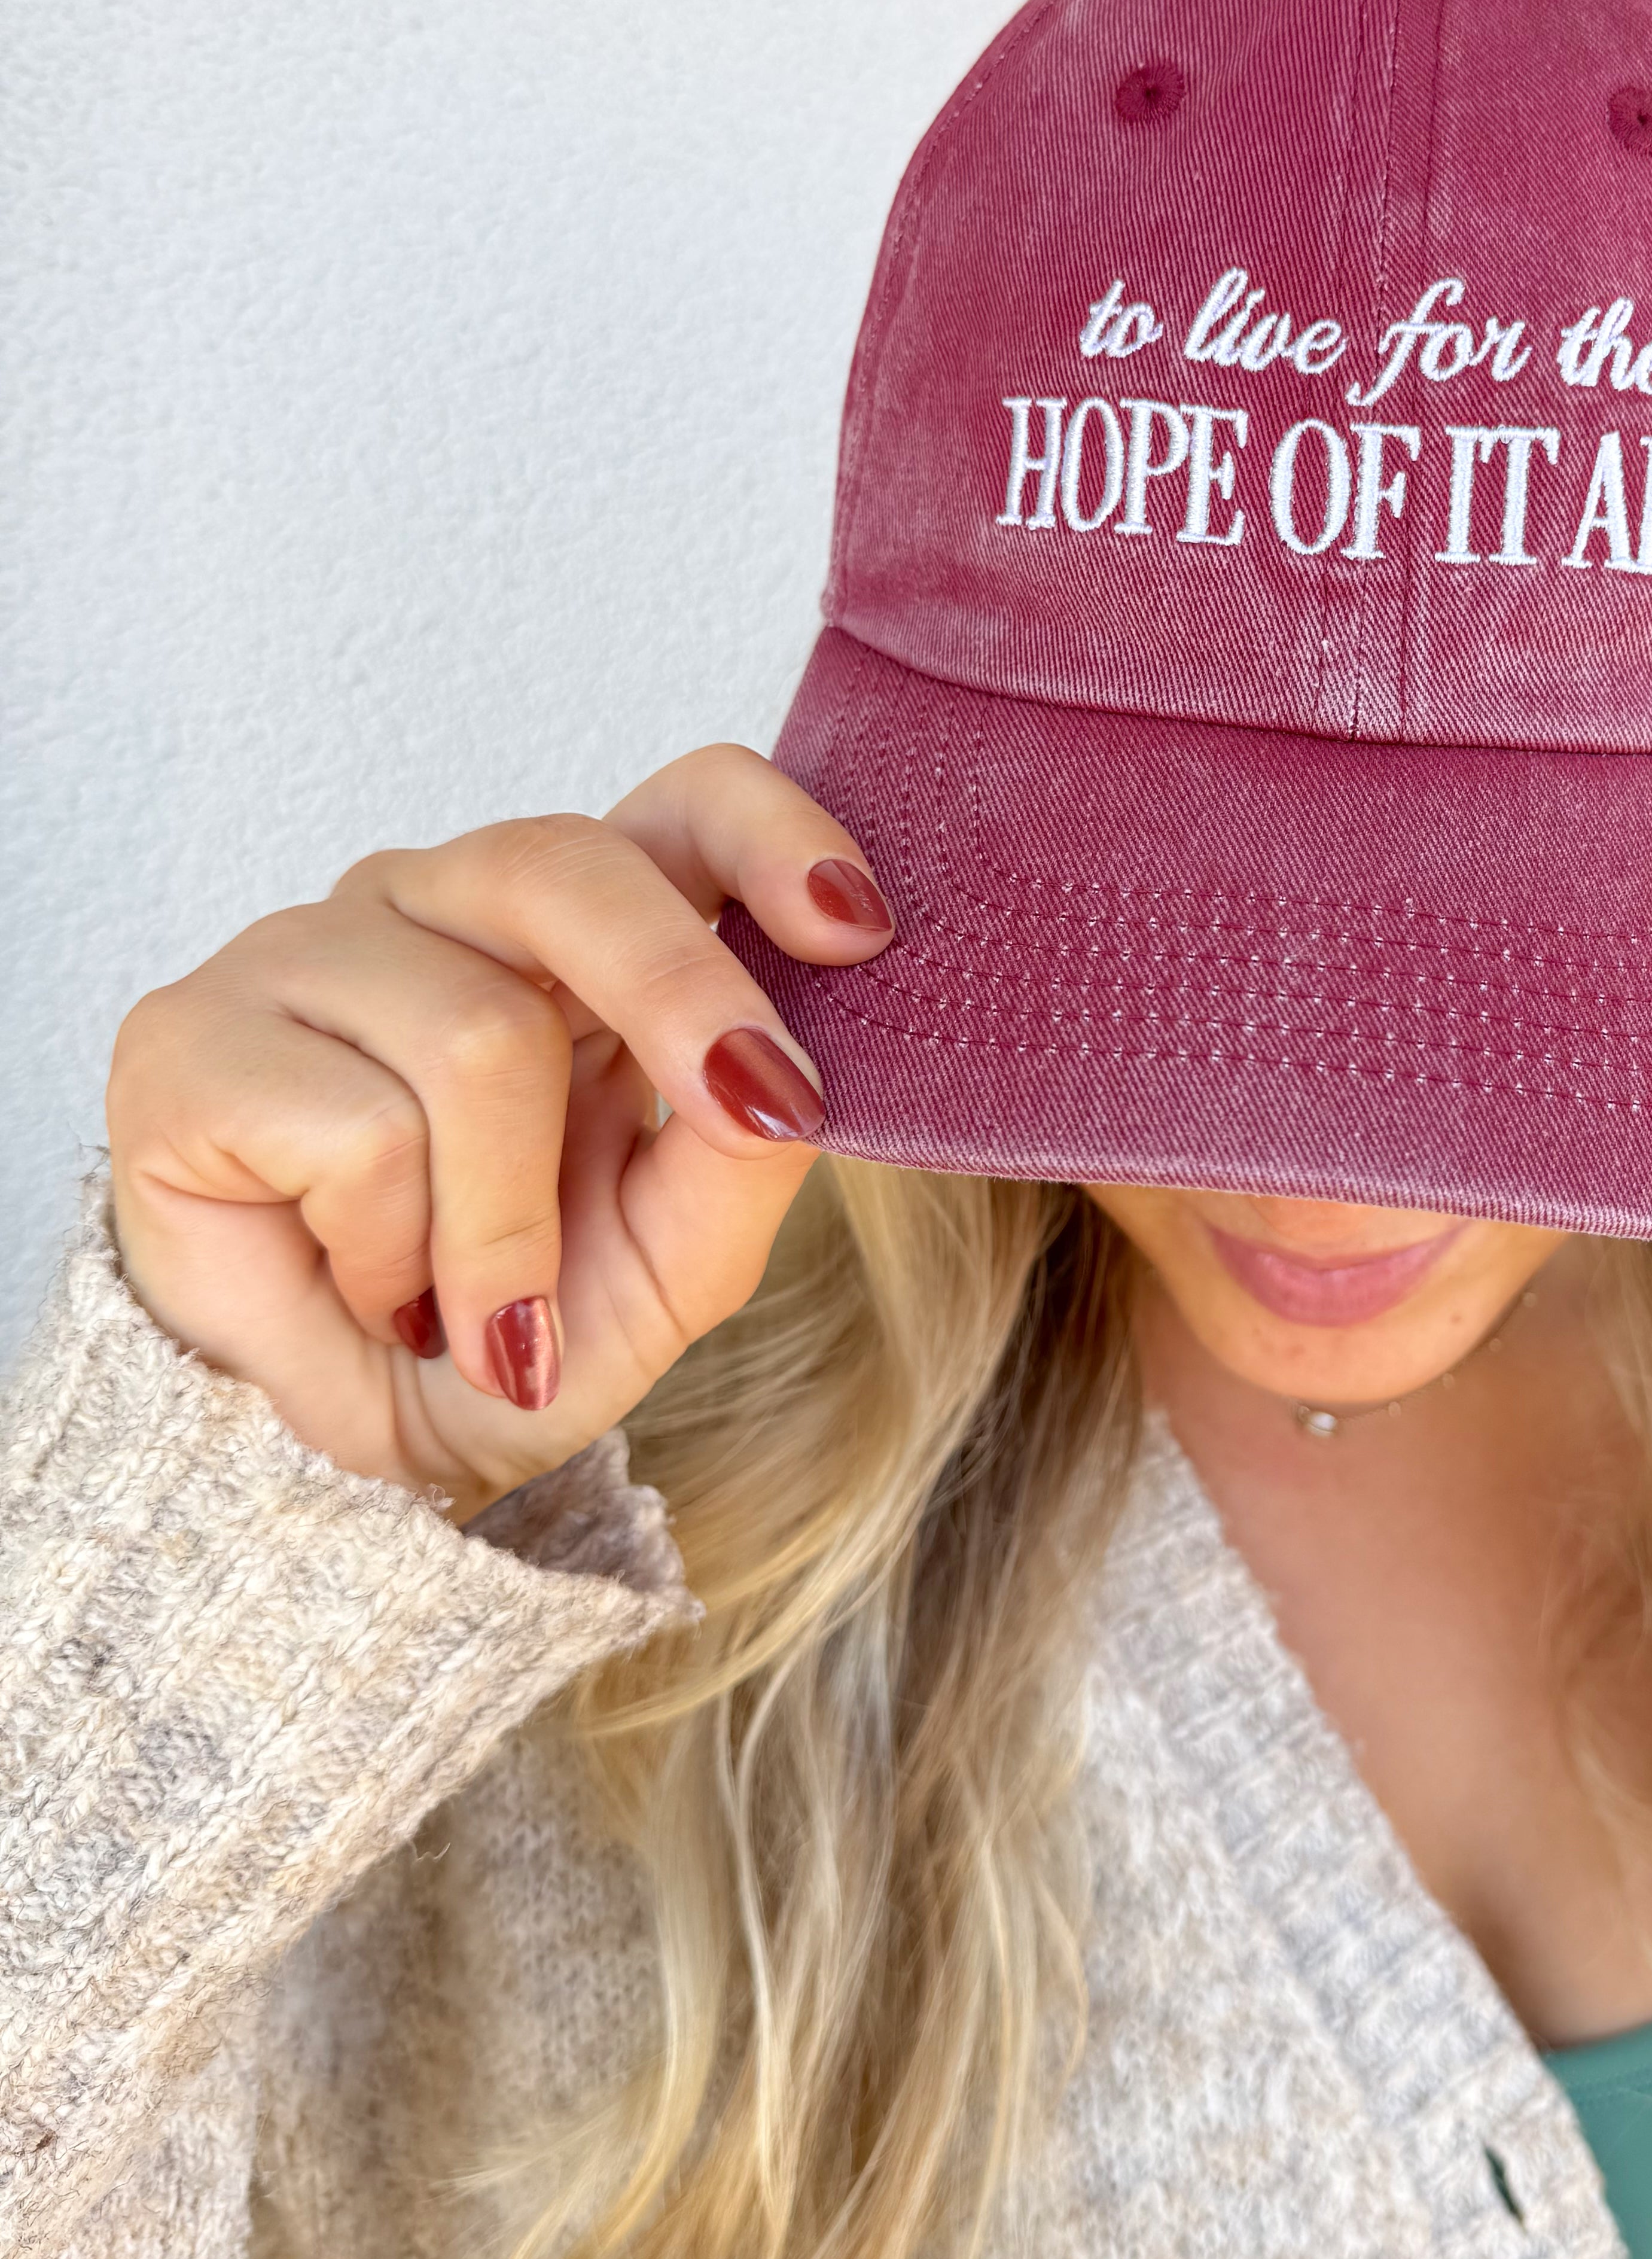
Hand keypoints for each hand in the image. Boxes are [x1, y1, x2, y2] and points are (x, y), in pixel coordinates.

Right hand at [106, 749, 891, 1521]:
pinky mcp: (189, 1037)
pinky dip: (399, 1254)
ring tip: (490, 1321)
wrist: (343, 1456)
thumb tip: (792, 1079)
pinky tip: (376, 1293)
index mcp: (569, 934)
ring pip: (479, 1036)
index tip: (856, 927)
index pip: (674, 802)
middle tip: (754, 1114)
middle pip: (572, 867)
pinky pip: (359, 1128)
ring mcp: (303, 953)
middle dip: (688, 1000)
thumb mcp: (672, 1263)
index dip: (768, 834)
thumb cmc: (512, 1329)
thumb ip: (742, 1161)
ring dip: (510, 1226)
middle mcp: (438, 906)